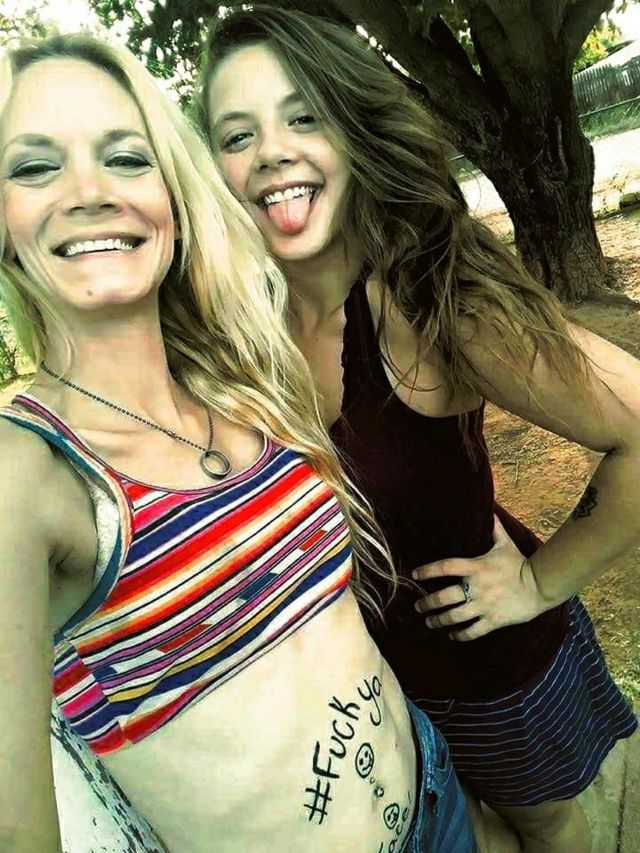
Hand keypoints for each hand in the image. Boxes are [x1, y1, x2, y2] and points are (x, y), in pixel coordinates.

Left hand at [412, 515, 545, 640]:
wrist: (540, 586)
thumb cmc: (520, 564)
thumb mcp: (506, 544)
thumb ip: (495, 530)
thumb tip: (491, 511)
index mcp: (476, 567)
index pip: (445, 567)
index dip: (427, 571)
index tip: (415, 574)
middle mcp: (476, 587)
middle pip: (444, 597)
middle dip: (427, 603)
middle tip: (417, 606)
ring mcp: (484, 606)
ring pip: (454, 617)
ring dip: (438, 621)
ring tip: (428, 622)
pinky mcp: (493, 621)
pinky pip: (472, 632)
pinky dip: (459, 635)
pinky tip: (452, 635)